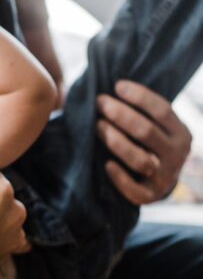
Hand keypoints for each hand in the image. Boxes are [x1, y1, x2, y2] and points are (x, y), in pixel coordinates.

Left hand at [97, 80, 191, 204]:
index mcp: (181, 132)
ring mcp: (165, 176)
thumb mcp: (155, 125)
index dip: (139, 96)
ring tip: (97, 126)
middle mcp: (177, 154)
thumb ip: (141, 109)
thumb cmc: (148, 142)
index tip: (117, 86)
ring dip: (116, 141)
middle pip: (147, 132)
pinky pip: (135, 189)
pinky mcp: (150, 195)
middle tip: (100, 102)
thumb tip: (113, 83)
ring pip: (140, 159)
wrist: (159, 179)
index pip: (162, 110)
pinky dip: (119, 177)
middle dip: (120, 114)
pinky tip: (106, 164)